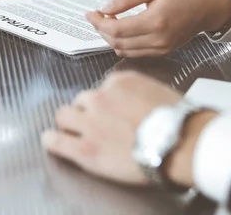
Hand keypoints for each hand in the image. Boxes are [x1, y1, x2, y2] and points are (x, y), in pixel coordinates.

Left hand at [42, 71, 216, 186]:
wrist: (180, 144)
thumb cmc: (178, 122)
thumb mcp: (158, 91)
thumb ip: (138, 92)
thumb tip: (135, 100)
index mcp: (119, 82)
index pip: (101, 88)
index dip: (104, 102)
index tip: (109, 111)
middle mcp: (100, 98)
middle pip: (81, 101)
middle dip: (85, 112)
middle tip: (95, 125)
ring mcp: (90, 122)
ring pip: (64, 116)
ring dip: (68, 124)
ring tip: (72, 133)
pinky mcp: (84, 148)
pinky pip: (56, 141)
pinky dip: (51, 141)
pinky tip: (50, 140)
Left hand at [86, 0, 230, 56]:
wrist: (210, 5)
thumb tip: (105, 8)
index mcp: (156, 22)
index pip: (117, 29)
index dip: (99, 22)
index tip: (90, 13)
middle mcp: (159, 40)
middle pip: (117, 42)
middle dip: (101, 30)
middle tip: (96, 15)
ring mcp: (162, 49)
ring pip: (124, 50)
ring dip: (110, 37)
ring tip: (108, 20)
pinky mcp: (164, 52)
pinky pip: (135, 53)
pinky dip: (122, 43)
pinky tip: (121, 29)